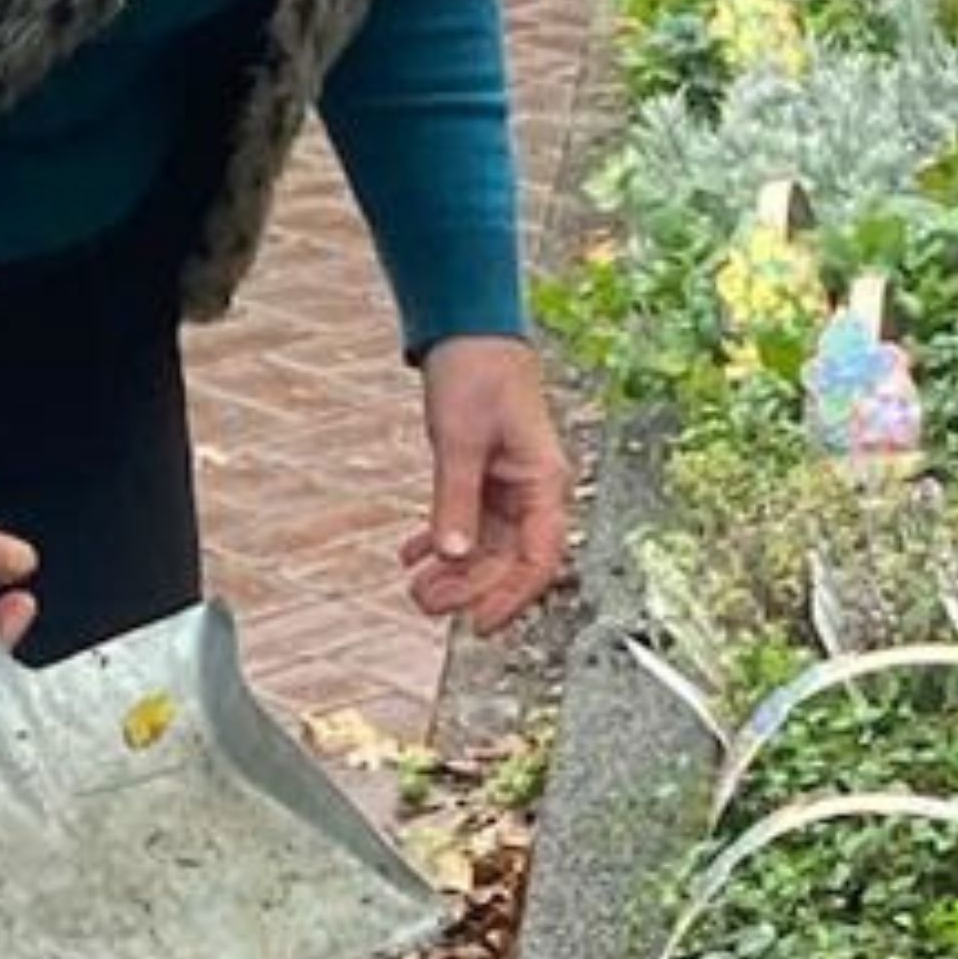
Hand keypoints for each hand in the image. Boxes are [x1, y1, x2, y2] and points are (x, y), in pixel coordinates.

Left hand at [409, 336, 572, 632]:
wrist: (469, 333)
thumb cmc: (478, 375)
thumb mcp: (460, 441)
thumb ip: (456, 502)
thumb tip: (452, 556)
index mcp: (544, 482)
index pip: (540, 558)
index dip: (513, 597)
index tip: (480, 625)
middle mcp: (533, 491)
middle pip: (509, 560)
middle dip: (470, 588)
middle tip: (427, 604)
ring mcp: (510, 486)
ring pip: (487, 548)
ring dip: (453, 571)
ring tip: (416, 588)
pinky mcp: (487, 478)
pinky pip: (470, 524)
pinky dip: (442, 541)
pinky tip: (413, 554)